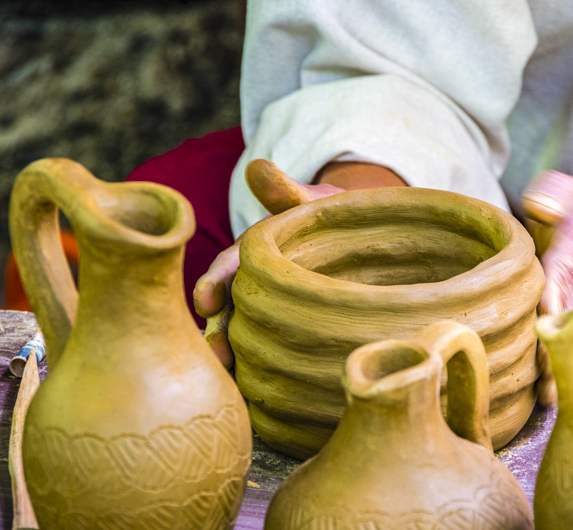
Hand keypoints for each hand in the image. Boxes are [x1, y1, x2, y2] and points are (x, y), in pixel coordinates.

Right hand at [195, 160, 403, 367]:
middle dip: (221, 332)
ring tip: (236, 383)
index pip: (230, 269)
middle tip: (217, 357)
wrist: (367, 242)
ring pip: (251, 336)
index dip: (215, 283)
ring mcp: (277, 312)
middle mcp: (260, 287)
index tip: (204, 300)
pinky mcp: (295, 334)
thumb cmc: (335, 220)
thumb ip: (286, 193)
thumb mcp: (314, 204)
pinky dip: (269, 371)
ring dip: (240, 358)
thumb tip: (257, 166)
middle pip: (233, 311)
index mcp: (257, 257)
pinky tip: (268, 396)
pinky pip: (278, 353)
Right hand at [521, 170, 572, 405]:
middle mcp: (558, 293)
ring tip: (551, 399)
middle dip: (542, 352)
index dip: (547, 306)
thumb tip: (539, 201)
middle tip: (540, 380)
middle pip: (546, 325)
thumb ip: (558, 195)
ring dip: (555, 371)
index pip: (547, 286)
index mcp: (554, 266)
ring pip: (560, 345)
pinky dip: (572, 373)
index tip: (545, 326)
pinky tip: (565, 400)